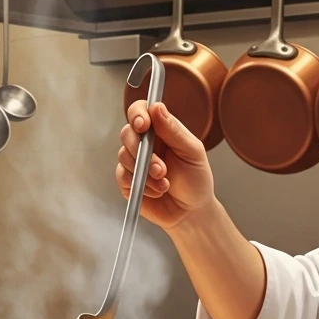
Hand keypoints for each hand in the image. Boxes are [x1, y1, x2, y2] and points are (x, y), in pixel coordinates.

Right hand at [117, 100, 215, 228]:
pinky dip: (141, 185)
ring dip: (145, 172)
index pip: (140, 111)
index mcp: (160, 130)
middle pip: (127, 133)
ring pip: (123, 156)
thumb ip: (174, 130)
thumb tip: (157, 107)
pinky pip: (123, 177)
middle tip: (161, 168)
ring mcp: (134, 162)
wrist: (191, 212)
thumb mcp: (192, 152)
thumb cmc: (195, 180)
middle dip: (141, 151)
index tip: (143, 125)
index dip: (137, 114)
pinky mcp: (127, 181)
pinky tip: (157, 191)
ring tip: (164, 183)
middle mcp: (144, 143)